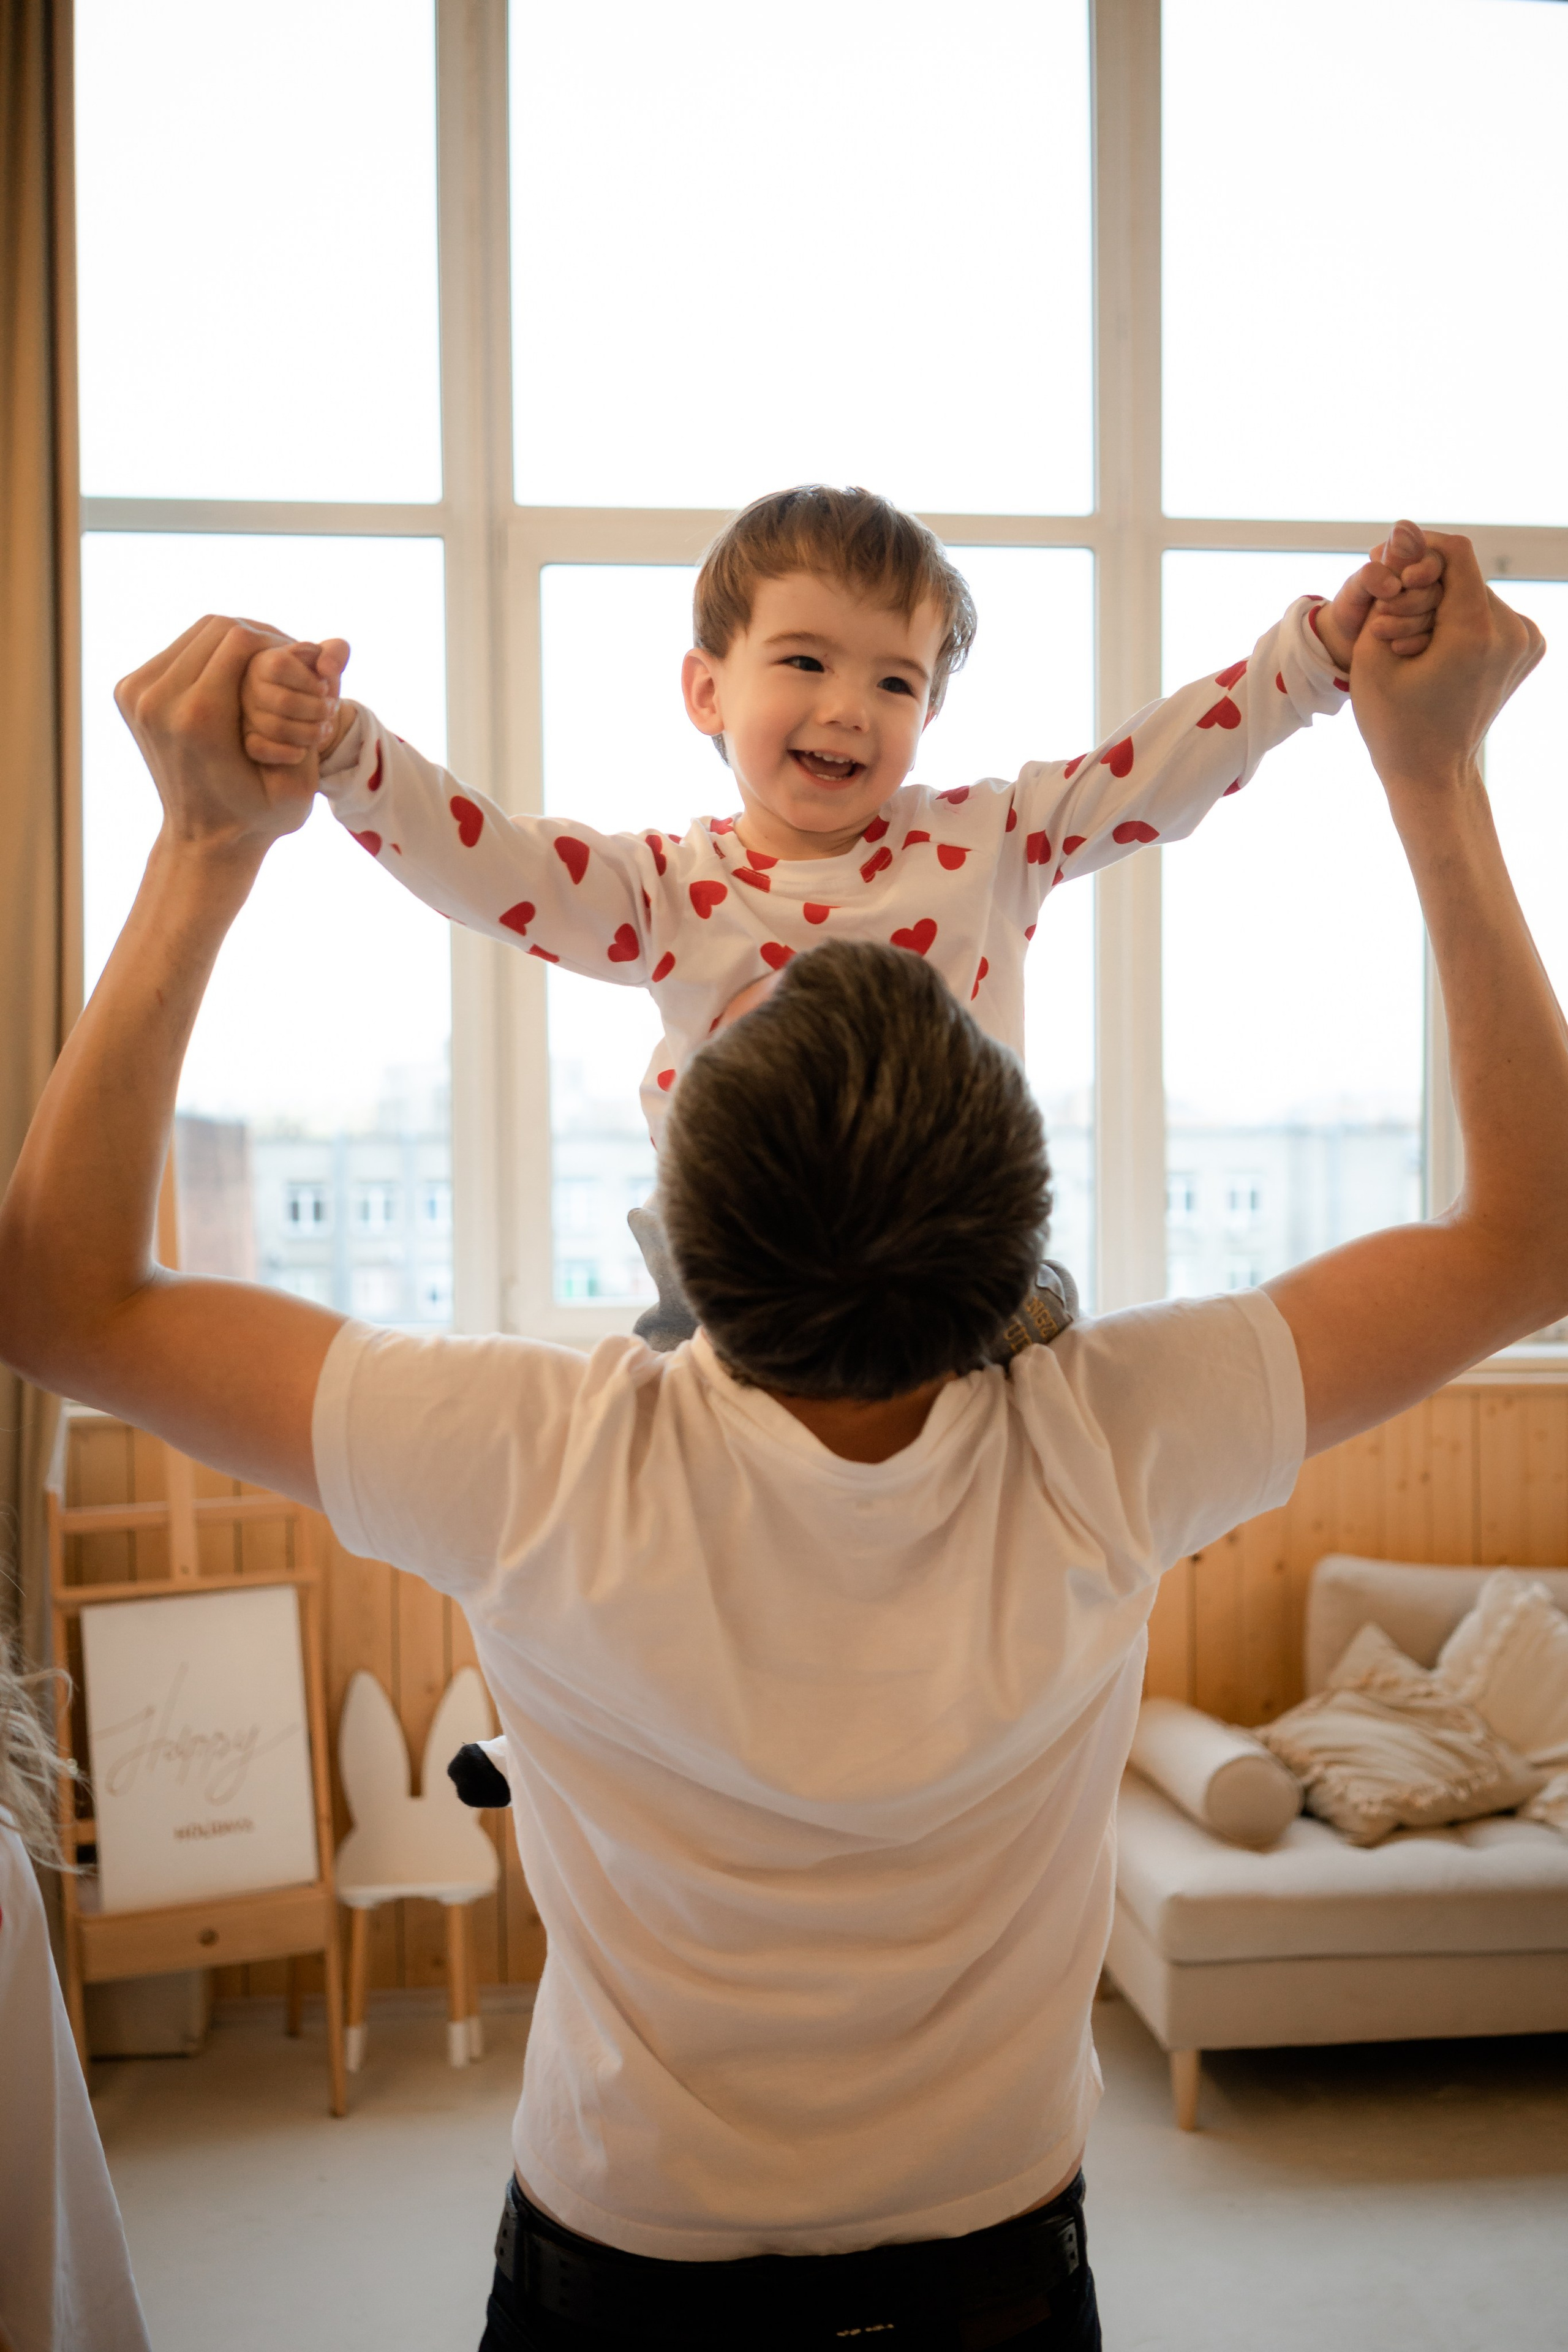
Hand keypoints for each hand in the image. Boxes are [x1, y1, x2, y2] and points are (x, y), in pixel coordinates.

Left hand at [115, 616, 322, 854]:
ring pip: (198, 632)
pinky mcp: (129, 691)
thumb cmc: (259, 816)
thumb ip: (320, 718)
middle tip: (286, 660)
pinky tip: (234, 676)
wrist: (203, 839)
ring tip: (264, 666)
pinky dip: (212, 654)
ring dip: (236, 643)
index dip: (278, 644)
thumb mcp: (300, 781)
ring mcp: (137, 694)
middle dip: (259, 638)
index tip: (298, 666)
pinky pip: (179, 648)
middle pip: (217, 628)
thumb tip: (325, 647)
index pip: (241, 639)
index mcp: (199, 718)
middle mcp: (158, 701)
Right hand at [241, 634, 351, 766]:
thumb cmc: (316, 678)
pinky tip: (303, 751)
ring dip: (309, 733)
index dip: (308, 680)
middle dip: (316, 709)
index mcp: (264, 660)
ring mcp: (246, 714)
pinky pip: (259, 749)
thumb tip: (326, 669)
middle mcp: (249, 686)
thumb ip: (336, 652)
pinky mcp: (248, 739)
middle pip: (283, 701)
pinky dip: (287, 753)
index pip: (280, 665)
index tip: (323, 688)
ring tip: (324, 729)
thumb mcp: (330, 659)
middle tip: (329, 710)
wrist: (307, 707)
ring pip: (275, 727)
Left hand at [1314, 521, 1445, 670]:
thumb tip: (1395, 583)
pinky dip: (1416, 643)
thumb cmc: (1350, 606)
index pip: (1435, 558)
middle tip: (1381, 607)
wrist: (1348, 640)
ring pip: (1440, 616)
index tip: (1407, 579)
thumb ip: (1370, 577)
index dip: (1426, 568)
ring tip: (1377, 629)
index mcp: (1415, 561)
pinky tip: (1395, 647)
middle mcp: (1430, 583)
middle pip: (1439, 590)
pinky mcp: (1435, 635)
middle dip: (1411, 601)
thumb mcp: (1354, 589)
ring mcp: (1435, 610)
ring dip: (1409, 624)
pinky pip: (1438, 640)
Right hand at [1350, 535, 1543, 786]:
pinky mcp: (1530, 647)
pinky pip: (1489, 612)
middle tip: (1393, 630)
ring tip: (1415, 647)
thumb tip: (1402, 530)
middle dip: (1424, 589)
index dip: (1420, 550)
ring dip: (1442, 604)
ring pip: (1475, 591)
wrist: (1432, 771)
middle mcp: (1514, 632)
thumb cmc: (1393, 720)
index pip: (1457, 553)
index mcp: (1477, 633)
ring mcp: (1528, 641)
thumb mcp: (1372, 648)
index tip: (1391, 567)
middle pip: (1464, 575)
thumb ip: (1389, 585)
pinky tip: (1439, 652)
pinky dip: (1460, 620)